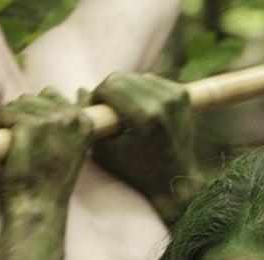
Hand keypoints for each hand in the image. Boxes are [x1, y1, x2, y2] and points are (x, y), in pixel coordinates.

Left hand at [0, 89, 92, 205]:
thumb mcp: (73, 147)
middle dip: (23, 116)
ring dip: (10, 121)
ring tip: (15, 145)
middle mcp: (70, 118)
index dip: (38, 114)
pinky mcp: (28, 126)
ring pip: (18, 104)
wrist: (39, 207)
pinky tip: (7, 145)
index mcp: (84, 122)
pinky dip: (0, 126)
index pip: (53, 96)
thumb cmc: (51, 182)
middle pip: (34, 98)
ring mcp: (50, 121)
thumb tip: (82, 91)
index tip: (37, 137)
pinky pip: (6, 113)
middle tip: (24, 143)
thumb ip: (74, 120)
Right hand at [89, 72, 195, 213]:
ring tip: (127, 113)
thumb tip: (80, 89)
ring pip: (137, 77)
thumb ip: (92, 119)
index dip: (97, 97)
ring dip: (127, 90)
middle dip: (110, 92)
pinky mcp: (182, 95)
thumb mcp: (106, 150)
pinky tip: (141, 109)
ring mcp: (175, 97)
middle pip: (122, 78)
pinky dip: (143, 91)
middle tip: (109, 112)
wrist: (176, 178)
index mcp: (144, 116)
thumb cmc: (137, 170)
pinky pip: (152, 81)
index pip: (109, 85)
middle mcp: (163, 102)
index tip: (97, 111)